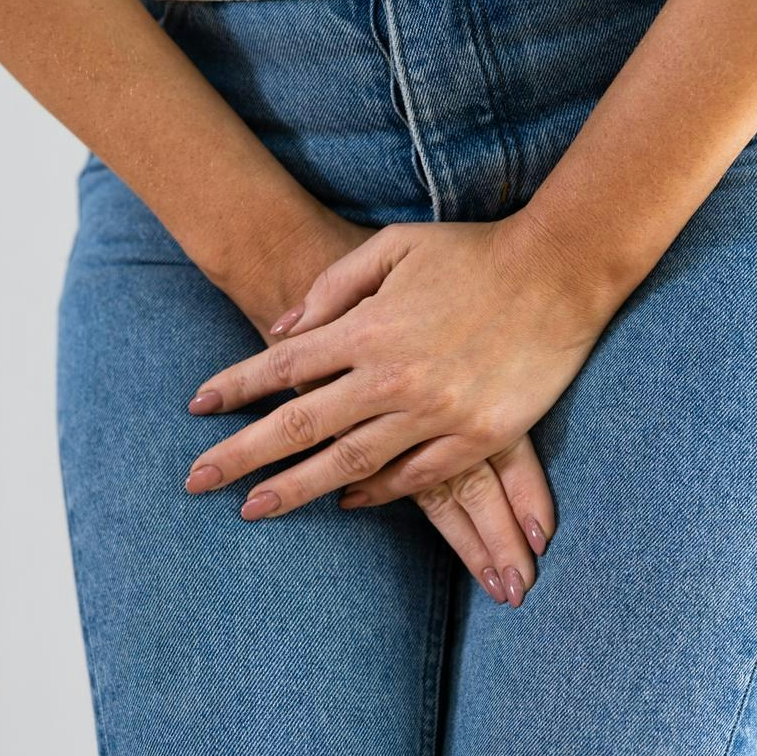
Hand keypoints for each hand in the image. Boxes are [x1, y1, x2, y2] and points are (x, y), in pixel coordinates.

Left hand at [184, 215, 613, 599]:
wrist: (560, 270)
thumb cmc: (474, 252)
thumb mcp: (393, 246)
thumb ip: (333, 287)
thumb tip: (282, 330)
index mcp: (368, 328)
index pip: (282, 365)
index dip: (235, 388)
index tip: (196, 409)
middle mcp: (392, 376)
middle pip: (300, 425)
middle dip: (242, 455)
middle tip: (198, 482)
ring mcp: (435, 411)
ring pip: (350, 462)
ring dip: (298, 488)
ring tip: (255, 509)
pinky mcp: (479, 434)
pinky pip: (417, 475)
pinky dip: (378, 493)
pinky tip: (347, 503)